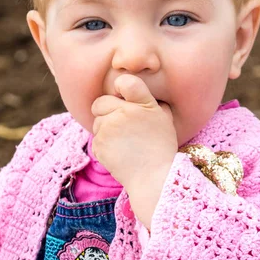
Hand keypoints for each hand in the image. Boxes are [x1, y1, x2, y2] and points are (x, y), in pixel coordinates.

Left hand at [91, 75, 177, 198]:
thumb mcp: (163, 119)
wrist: (154, 177)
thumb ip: (150, 101)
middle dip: (106, 110)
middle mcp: (123, 112)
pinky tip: (119, 152)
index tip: (121, 94)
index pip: (124, 82)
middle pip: (100, 102)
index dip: (120, 86)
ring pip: (97, 122)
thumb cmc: (161, 148)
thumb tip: (138, 92)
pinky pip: (96, 139)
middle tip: (121, 124)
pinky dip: (104, 145)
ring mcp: (109, 129)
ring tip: (124, 142)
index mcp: (143, 104)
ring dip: (105, 129)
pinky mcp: (99, 145)